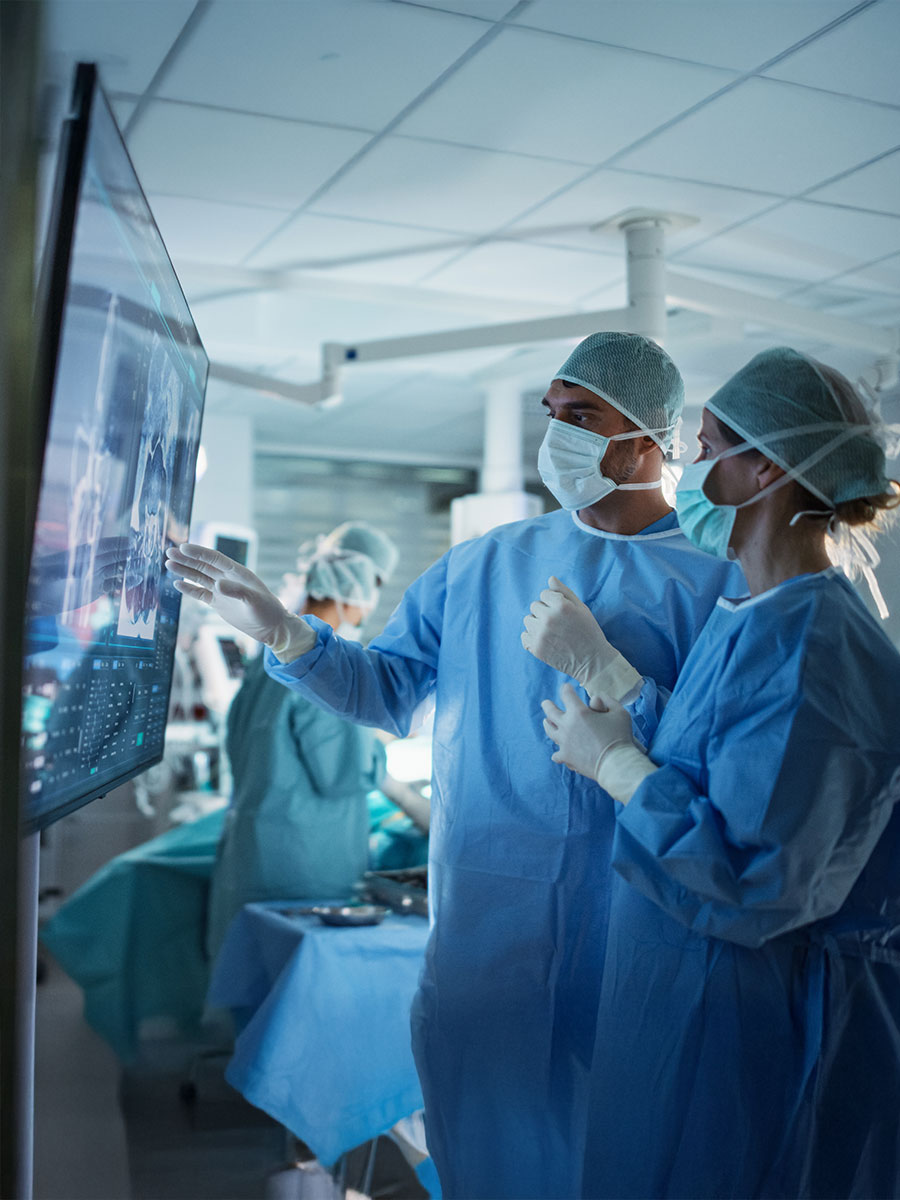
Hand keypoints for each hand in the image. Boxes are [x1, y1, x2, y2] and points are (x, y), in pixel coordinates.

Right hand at [165, 543, 314, 661]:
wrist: (272, 628)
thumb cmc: (267, 611)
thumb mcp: (254, 601)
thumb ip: (236, 592)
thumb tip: (217, 585)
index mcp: (238, 573)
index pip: (215, 559)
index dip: (199, 552)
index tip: (183, 547)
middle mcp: (228, 578)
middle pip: (203, 565)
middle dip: (186, 558)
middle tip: (169, 551)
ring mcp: (222, 590)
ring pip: (199, 577)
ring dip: (185, 570)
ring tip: (168, 564)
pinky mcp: (219, 603)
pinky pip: (201, 593)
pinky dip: (189, 589)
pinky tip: (177, 583)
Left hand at [522, 577, 641, 700]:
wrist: (592, 661)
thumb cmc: (588, 631)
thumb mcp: (581, 608)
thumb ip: (564, 591)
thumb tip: (550, 578)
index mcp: (561, 606)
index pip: (544, 594)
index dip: (554, 602)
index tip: (564, 613)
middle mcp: (548, 618)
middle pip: (534, 606)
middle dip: (544, 612)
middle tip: (559, 624)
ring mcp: (541, 634)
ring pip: (528, 620)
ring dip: (537, 624)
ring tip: (552, 632)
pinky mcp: (536, 648)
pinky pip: (524, 635)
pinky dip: (532, 638)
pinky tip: (546, 641)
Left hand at [541, 684, 656, 803]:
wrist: (616, 763)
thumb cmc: (620, 736)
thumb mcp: (620, 712)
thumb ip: (608, 700)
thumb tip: (598, 696)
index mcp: (578, 712)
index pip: (567, 694)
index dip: (567, 689)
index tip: (567, 687)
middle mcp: (567, 725)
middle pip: (551, 711)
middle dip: (548, 705)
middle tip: (545, 703)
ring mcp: (564, 742)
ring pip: (550, 730)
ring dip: (547, 724)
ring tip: (546, 722)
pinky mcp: (565, 756)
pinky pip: (556, 753)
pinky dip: (558, 752)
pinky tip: (558, 753)